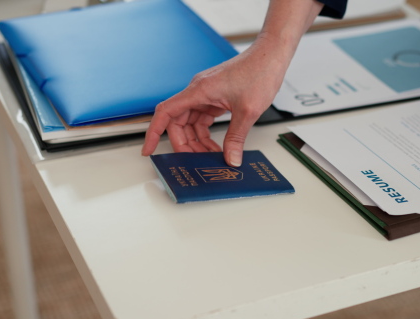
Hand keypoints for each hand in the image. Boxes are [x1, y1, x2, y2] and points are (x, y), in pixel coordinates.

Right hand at [141, 0, 323, 165]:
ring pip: (191, 123)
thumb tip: (230, 158)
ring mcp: (206, 94)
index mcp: (198, 90)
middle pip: (178, 122)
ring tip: (210, 157)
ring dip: (197, 141)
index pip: (165, 112)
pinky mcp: (215, 96)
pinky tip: (216, 146)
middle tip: (194, 161)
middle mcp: (198, 91)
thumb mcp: (248, 111)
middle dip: (184, 144)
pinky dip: (207, 134)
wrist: (271, 56)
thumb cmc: (259, 71)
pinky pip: (203, 119)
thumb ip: (236, 138)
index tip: (148, 149)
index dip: (153, 133)